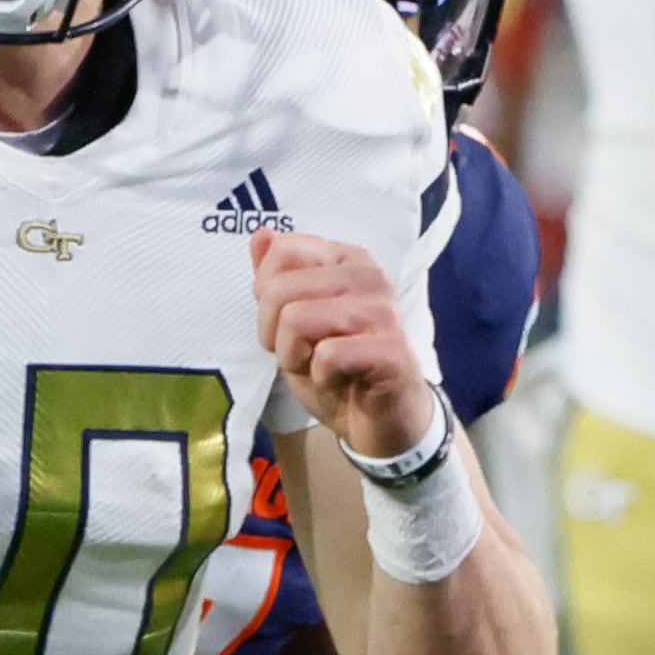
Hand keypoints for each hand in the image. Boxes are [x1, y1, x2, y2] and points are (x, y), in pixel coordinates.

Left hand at [253, 229, 431, 460]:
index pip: (283, 250)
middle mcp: (370, 276)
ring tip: (318, 368)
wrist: (378, 420)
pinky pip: (327, 356)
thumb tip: (261, 234)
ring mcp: (384, 311)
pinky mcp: (393, 350)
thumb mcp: (292, 321)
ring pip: (297, 319)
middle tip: (300, 354)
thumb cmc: (335, 367)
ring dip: (294, 357)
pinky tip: (340, 381)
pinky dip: (320, 377)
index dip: (266, 296)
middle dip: (274, 333)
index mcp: (347, 259)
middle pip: (280, 289)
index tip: (284, 324)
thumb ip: (276, 277)